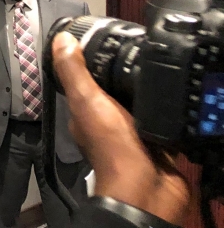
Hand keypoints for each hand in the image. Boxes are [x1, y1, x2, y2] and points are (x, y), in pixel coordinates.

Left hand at [51, 32, 189, 224]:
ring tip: (150, 66)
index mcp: (84, 112)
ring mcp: (131, 132)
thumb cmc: (112, 146)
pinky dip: (160, 106)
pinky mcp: (155, 139)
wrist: (149, 187)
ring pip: (135, 103)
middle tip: (133, 50)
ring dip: (140, 90)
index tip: (99, 40)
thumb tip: (60, 39)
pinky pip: (157, 117)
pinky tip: (167, 93)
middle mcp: (106, 121)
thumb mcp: (87, 101)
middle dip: (119, 74)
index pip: (83, 81)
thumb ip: (74, 72)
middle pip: (112, 90)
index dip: (88, 62)